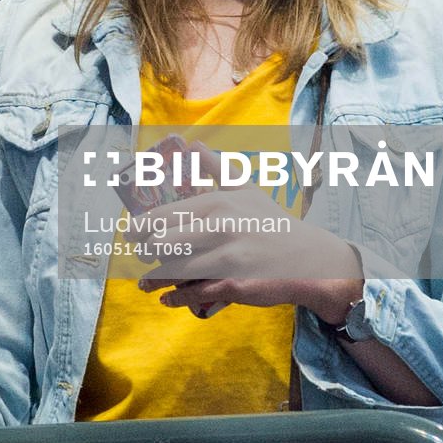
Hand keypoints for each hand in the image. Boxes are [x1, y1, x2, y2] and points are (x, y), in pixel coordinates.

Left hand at [131, 144, 361, 317]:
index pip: (165, 215)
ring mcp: (227, 257)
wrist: (312, 260)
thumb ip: (216, 169)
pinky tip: (166, 297)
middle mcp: (220, 227)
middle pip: (163, 243)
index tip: (131, 235)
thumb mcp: (247, 191)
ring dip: (155, 278)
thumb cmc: (273, 224)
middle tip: (141, 257)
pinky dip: (176, 296)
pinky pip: (195, 292)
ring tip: (146, 282)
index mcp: (218, 203)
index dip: (141, 227)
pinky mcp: (234, 284)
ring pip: (175, 269)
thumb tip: (194, 145)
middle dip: (146, 253)